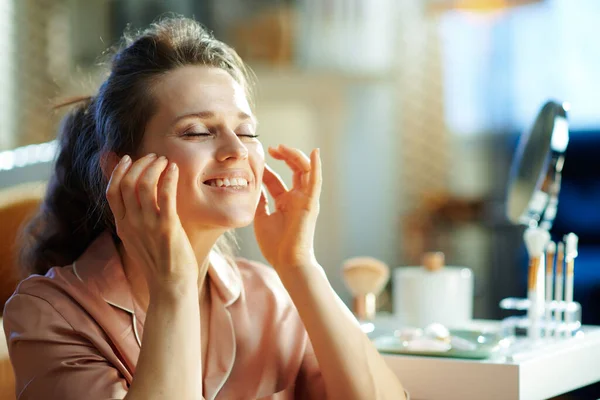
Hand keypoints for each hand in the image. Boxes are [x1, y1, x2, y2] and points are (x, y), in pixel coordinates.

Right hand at [105, 153, 198, 294]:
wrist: (170, 287)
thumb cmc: (160, 262)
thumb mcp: (139, 239)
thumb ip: (135, 218)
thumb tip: (136, 199)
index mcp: (123, 226)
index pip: (112, 191)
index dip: (118, 171)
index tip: (129, 158)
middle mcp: (131, 223)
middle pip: (127, 183)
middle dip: (139, 164)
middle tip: (154, 157)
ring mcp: (147, 225)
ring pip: (144, 184)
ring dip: (154, 167)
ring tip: (165, 161)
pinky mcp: (166, 228)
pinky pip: (164, 195)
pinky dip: (168, 178)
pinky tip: (174, 168)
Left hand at [254, 145, 321, 270]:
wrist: (287, 262)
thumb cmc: (275, 245)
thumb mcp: (261, 218)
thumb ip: (260, 201)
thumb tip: (254, 186)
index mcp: (285, 202)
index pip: (277, 179)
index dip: (267, 168)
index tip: (257, 159)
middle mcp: (297, 198)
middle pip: (293, 170)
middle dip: (284, 156)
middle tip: (271, 147)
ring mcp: (305, 199)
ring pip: (305, 170)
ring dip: (295, 156)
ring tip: (282, 147)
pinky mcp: (311, 203)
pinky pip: (316, 181)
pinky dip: (316, 166)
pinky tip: (315, 153)